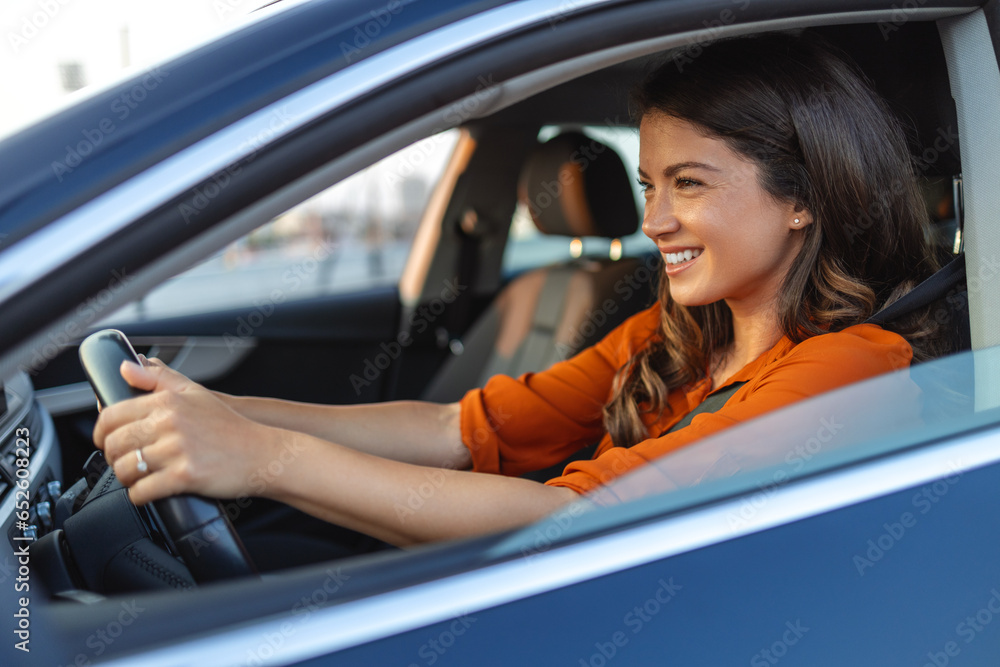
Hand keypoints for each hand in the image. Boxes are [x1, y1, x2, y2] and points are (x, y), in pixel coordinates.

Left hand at [92, 359, 282, 504]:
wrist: (261, 454)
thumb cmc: (229, 427)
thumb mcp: (195, 393)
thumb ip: (158, 378)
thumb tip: (126, 367)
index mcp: (168, 402)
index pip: (112, 416)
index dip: (102, 432)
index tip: (107, 441)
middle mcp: (170, 423)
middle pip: (115, 444)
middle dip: (113, 457)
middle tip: (125, 461)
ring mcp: (176, 451)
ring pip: (125, 469)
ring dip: (126, 478)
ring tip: (138, 477)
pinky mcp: (183, 477)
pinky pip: (142, 491)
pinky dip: (139, 496)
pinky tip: (149, 492)